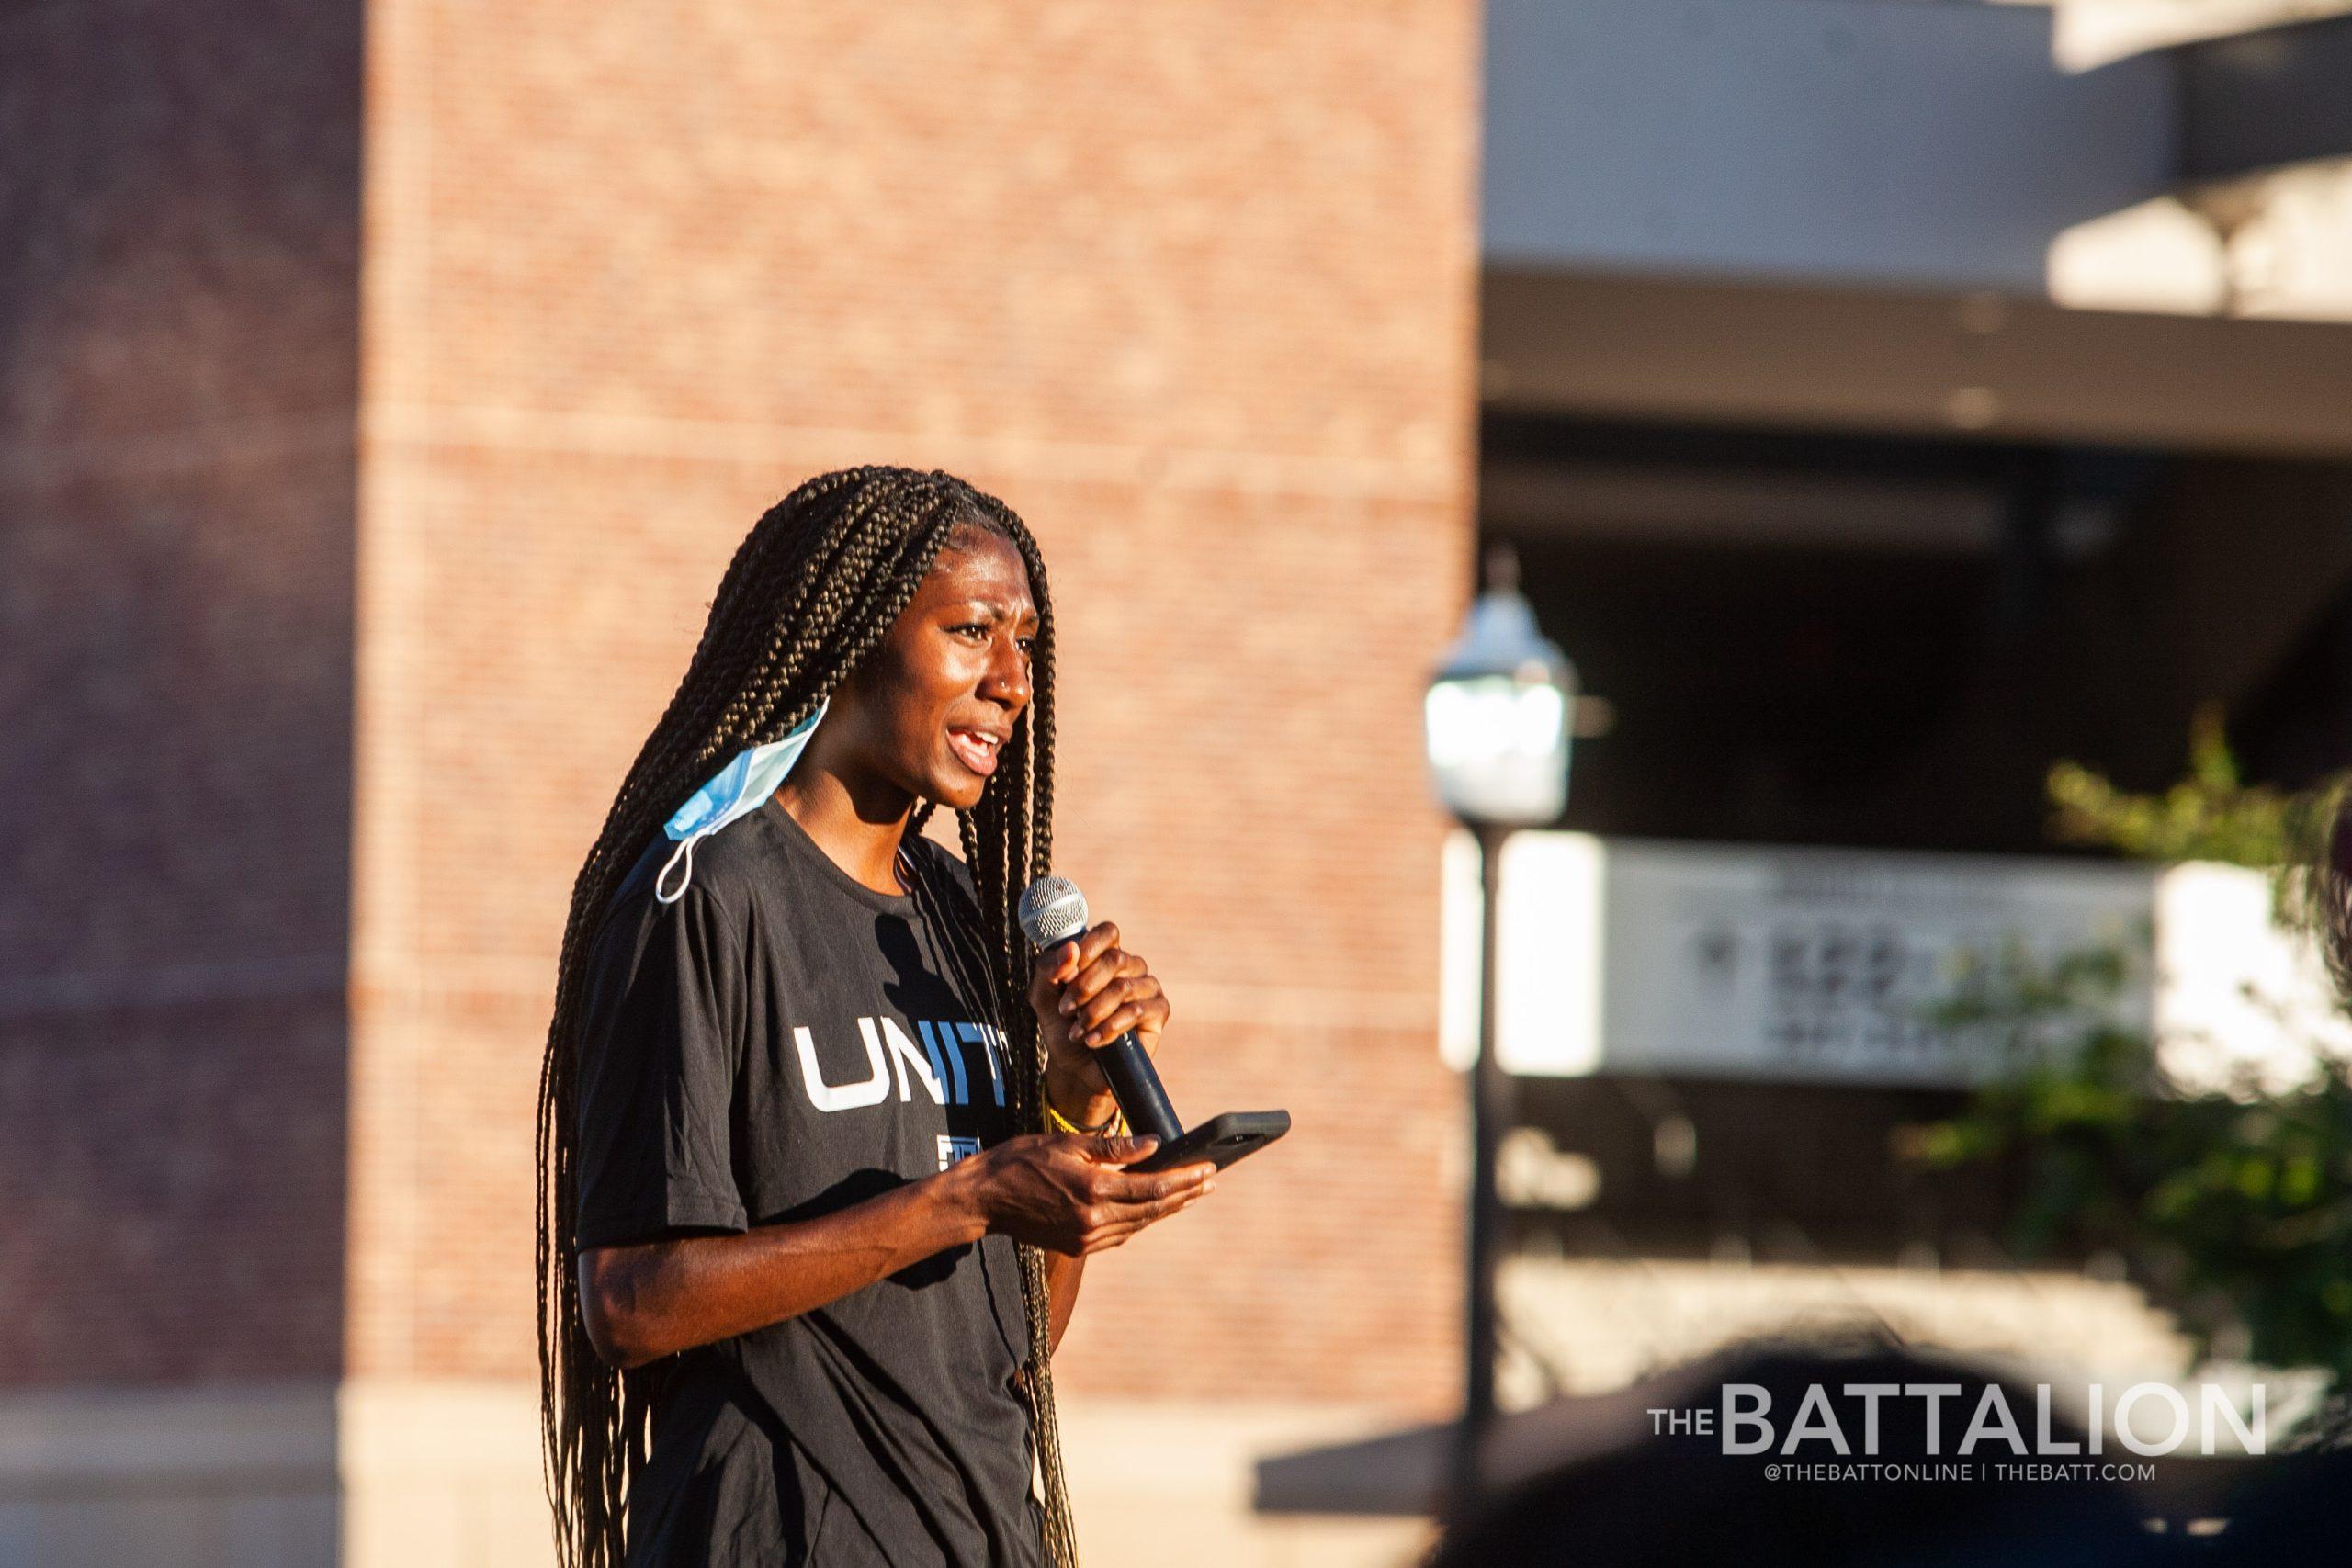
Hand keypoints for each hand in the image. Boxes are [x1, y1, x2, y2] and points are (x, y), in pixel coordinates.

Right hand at [957, 1133, 1211, 1254]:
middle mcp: (1093, 1220)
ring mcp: (1085, 1237)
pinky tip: (1152, 1208)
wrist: (984, 1198)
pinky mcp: (1077, 1246)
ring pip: (1139, 1223)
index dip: (1185, 1179)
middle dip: (1184, 1194)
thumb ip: (1112, 1148)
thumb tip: (1153, 1144)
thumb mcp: (1066, 1144)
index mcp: (1093, 1190)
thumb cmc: (1022, 1161)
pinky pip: (1120, 1234)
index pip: (1152, 1186)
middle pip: (1152, 1208)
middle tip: (1210, 1181)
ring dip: (1166, 1208)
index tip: (1209, 1169)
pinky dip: (1140, 1220)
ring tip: (1190, 1194)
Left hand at [1027, 921, 1171, 1125]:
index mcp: (1104, 954)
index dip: (1087, 949)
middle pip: (1115, 958)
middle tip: (1066, 1010)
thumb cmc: (1062, 1027)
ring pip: (1123, 987)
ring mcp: (1147, 987)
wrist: (1076, 1067)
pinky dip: (1110, 1027)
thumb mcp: (1042, 997)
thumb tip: (1070, 949)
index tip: (1065, 975)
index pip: (1107, 932)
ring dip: (1094, 1011)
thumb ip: (1047, 969)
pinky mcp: (1159, 1011)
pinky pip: (1137, 1010)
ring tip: (1078, 1031)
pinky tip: (1095, 1041)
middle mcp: (1130, 966)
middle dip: (1084, 987)